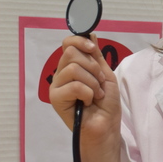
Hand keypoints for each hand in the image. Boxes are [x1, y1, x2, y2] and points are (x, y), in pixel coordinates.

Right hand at [49, 34, 123, 161]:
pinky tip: (89, 102)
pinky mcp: (55, 99)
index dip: (80, 41)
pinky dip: (87, 92)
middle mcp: (62, 74)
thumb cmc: (107, 105)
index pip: (68, 43)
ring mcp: (57, 86)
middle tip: (99, 83)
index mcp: (73, 67)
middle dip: (92, 67)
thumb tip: (90, 33)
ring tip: (95, 95)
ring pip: (73, 68)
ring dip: (92, 81)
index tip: (93, 49)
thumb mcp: (105, 75)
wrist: (106, 128)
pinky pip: (73, 84)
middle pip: (71, 52)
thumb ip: (96, 56)